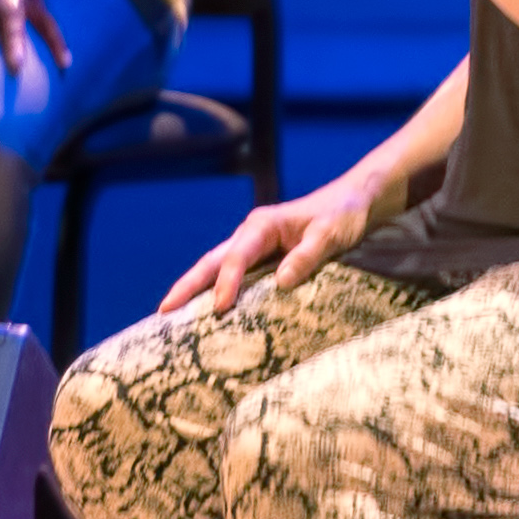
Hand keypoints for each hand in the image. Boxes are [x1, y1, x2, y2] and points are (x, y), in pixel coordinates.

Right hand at [162, 180, 378, 317]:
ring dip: (195, 289)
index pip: (237, 258)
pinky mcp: (263, 258)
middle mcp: (251, 234)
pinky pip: (233, 275)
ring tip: (172, 315)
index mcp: (262, 225)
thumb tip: (281, 281)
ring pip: (217, 267)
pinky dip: (217, 291)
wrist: (354, 203)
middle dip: (187, 285)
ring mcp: (254, 246)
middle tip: (164, 310)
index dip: (226, 283)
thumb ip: (306, 256)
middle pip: (212, 261)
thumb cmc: (343, 216)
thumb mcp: (330, 235)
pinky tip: (209, 310)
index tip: (219, 308)